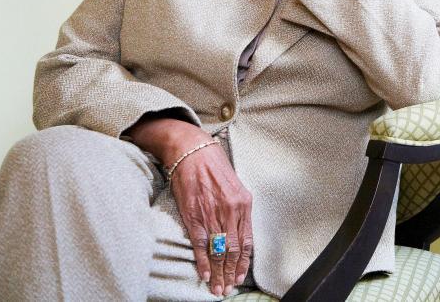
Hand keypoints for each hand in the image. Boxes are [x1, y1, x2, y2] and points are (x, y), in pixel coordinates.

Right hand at [125, 117, 253, 295]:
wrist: (192, 151)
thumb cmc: (214, 166)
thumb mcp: (235, 186)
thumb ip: (238, 208)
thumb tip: (239, 231)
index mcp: (244, 203)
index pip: (247, 241)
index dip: (243, 263)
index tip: (240, 276)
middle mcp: (230, 210)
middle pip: (234, 250)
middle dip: (231, 273)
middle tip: (228, 289)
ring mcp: (212, 214)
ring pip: (218, 250)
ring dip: (218, 273)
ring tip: (218, 289)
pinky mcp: (194, 214)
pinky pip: (200, 244)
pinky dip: (203, 262)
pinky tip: (205, 274)